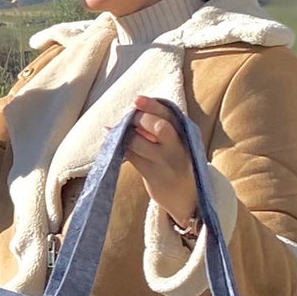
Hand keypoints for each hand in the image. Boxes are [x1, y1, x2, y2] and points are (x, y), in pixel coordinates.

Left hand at [120, 96, 198, 228]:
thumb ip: (162, 127)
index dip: (153, 106)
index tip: (137, 100)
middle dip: (140, 119)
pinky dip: (119, 147)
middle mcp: (176, 147)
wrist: (186, 195)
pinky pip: (131, 158)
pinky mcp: (152, 176)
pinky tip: (111, 140)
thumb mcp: (177, 142)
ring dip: (125, 133)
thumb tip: (135, 109)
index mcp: (185, 134)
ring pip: (139, 143)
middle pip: (159, 127)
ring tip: (118, 129)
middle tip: (129, 116)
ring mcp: (164, 163)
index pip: (169, 115)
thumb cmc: (176, 162)